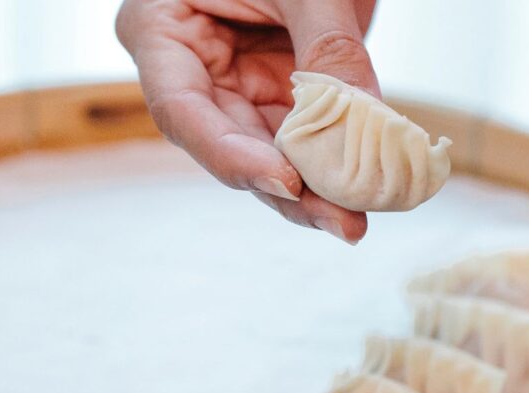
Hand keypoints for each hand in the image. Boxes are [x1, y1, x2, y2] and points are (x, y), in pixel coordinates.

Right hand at [116, 0, 379, 243]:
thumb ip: (329, 46)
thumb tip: (367, 122)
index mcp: (161, 31)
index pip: (184, 112)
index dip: (233, 156)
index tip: (287, 181)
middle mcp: (190, 71)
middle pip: (230, 149)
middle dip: (289, 190)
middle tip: (344, 224)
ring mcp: (233, 87)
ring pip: (268, 156)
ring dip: (315, 192)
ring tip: (357, 221)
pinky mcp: (273, 95)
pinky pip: (301, 142)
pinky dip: (333, 167)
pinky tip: (365, 192)